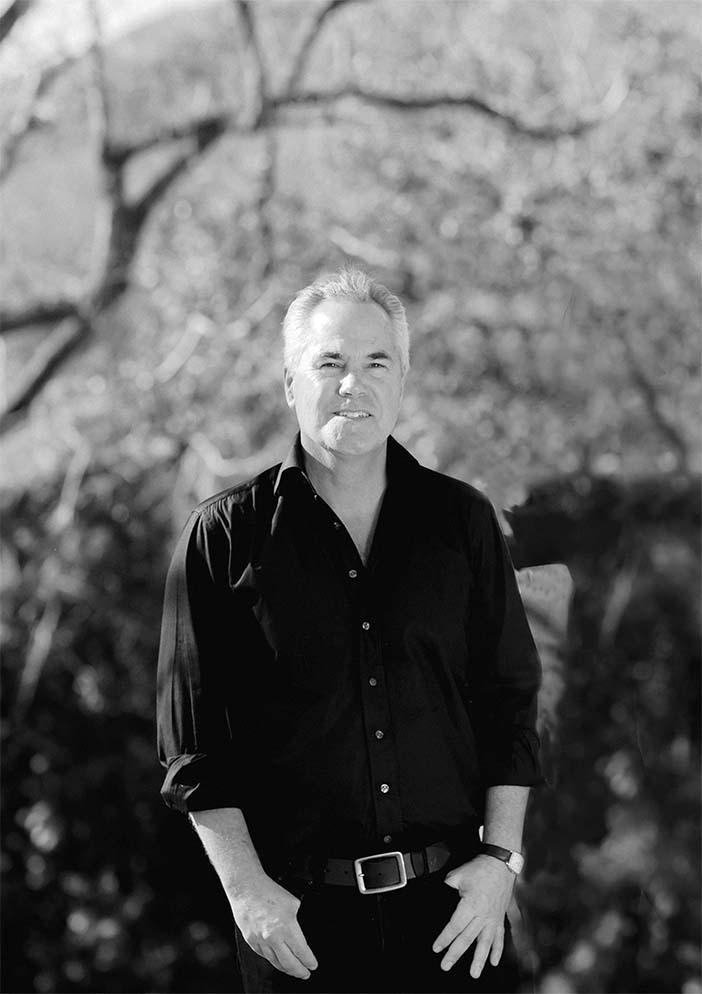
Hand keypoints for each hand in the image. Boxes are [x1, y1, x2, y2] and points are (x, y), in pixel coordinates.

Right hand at [229, 874, 318, 979]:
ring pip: (275, 962)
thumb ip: (296, 920)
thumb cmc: (267, 891)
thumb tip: (298, 932)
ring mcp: (261, 940)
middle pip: (289, 963)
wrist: (246, 888)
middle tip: (305, 973)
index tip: (312, 965)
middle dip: (299, 971)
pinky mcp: (251, 940)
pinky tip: (277, 960)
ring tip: (292, 970)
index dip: (309, 961)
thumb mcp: (292, 902)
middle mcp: (273, 937)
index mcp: (286, 927)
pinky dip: (272, 960)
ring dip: (286, 968)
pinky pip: (264, 955)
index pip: (301, 951)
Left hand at [432, 855, 514, 977]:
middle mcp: (483, 915)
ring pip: (485, 943)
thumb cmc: (481, 869)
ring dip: (479, 960)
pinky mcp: (500, 918)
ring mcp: (493, 918)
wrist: (501, 864)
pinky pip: (500, 937)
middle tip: (446, 965)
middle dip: (455, 954)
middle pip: (467, 939)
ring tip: (474, 974)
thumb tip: (442, 890)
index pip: (455, 927)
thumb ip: (448, 885)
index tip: (437, 948)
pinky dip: (497, 950)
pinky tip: (494, 961)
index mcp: (471, 905)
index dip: (444, 938)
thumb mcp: (458, 874)